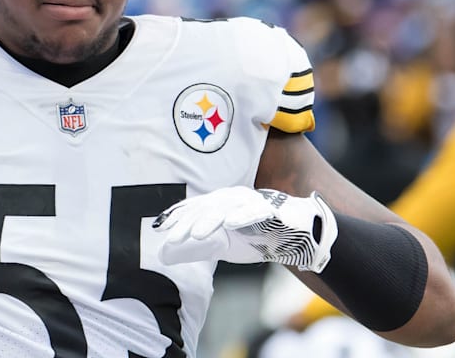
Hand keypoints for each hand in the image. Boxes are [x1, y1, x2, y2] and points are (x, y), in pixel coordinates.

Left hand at [153, 186, 337, 272]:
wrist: (295, 233)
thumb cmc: (255, 235)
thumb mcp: (221, 246)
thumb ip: (194, 249)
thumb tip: (162, 256)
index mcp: (218, 204)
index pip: (193, 209)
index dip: (176, 217)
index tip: (158, 228)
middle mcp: (230, 198)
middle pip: (204, 208)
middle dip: (187, 222)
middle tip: (172, 237)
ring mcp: (249, 202)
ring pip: (225, 208)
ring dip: (210, 220)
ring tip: (196, 233)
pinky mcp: (269, 209)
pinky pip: (254, 211)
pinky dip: (242, 216)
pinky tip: (230, 224)